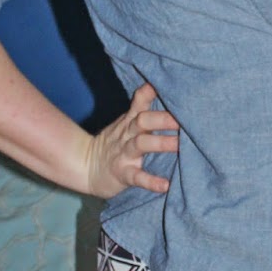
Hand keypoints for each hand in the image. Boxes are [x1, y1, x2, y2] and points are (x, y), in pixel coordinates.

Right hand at [82, 82, 179, 197]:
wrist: (85, 167)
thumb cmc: (113, 144)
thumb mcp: (125, 122)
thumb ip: (141, 106)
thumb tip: (158, 85)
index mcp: (129, 121)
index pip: (139, 101)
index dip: (151, 91)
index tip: (170, 85)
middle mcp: (127, 134)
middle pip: (143, 121)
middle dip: (163, 118)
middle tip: (186, 119)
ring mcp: (124, 154)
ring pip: (141, 144)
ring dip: (161, 143)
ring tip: (180, 145)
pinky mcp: (123, 174)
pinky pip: (137, 177)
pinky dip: (151, 181)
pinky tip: (165, 185)